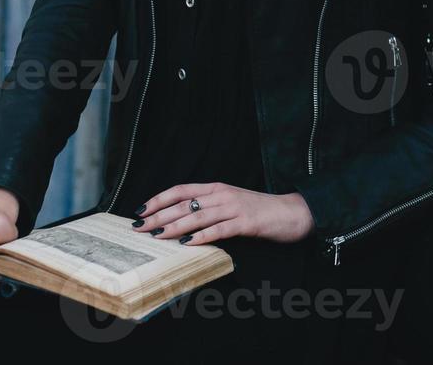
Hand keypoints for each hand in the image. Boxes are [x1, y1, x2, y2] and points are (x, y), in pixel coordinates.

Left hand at [131, 184, 313, 245]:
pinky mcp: (246, 222)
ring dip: (175, 226)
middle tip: (139, 228)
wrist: (293, 212)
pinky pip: (220, 230)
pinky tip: (188, 244)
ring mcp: (234, 208)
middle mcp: (223, 195)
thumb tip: (180, 220)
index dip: (159, 199)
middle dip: (159, 216)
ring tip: (157, 235)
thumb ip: (210, 208)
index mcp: (217, 188)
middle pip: (184, 204)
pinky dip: (202, 236)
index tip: (141, 211)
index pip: (181, 190)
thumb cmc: (260, 211)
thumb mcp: (231, 204)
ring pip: (198, 216)